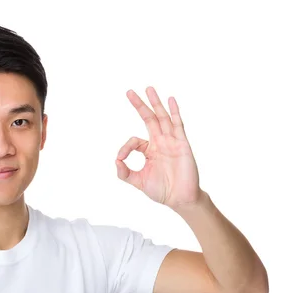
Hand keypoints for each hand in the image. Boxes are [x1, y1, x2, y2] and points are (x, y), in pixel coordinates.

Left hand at [116, 87, 202, 209]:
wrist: (180, 199)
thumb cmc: (162, 191)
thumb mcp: (138, 182)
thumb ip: (125, 173)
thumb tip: (115, 161)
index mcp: (150, 150)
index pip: (135, 140)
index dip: (125, 147)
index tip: (121, 158)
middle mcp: (161, 142)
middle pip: (149, 119)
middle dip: (140, 105)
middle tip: (129, 91)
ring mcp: (172, 142)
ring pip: (162, 118)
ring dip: (155, 103)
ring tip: (148, 89)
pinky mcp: (182, 144)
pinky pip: (178, 125)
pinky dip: (174, 112)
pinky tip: (170, 100)